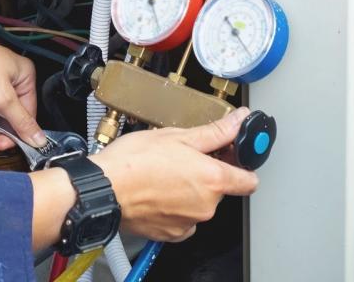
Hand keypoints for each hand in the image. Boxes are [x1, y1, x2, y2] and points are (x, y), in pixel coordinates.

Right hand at [91, 108, 258, 241]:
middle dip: (206, 174)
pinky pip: (183, 219)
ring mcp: (189, 222)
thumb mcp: (177, 136)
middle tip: (183, 158)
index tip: (233, 157)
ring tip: (164, 174)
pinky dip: (175, 207)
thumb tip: (239, 120)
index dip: (243, 166)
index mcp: (212, 179)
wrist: (104, 189)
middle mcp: (206, 205)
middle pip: (219, 189)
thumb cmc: (134, 161)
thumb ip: (215, 132)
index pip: (249, 180)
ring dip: (189, 190)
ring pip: (199, 203)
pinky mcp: (172, 234)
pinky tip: (158, 192)